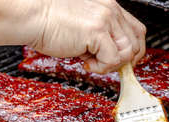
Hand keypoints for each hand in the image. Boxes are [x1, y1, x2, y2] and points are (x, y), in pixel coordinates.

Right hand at [31, 0, 146, 73]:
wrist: (30, 15)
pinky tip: (86, 62)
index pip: (135, 29)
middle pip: (137, 41)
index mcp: (108, 6)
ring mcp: (105, 19)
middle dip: (127, 60)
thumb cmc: (49, 21)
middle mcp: (110, 9)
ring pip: (128, 51)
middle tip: (109, 66)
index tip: (124, 60)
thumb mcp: (83, 25)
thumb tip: (112, 56)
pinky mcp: (97, 30)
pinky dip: (102, 67)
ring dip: (113, 64)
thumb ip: (101, 36)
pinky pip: (113, 59)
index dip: (134, 48)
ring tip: (94, 62)